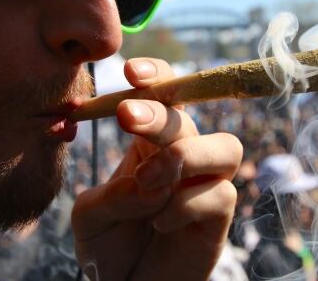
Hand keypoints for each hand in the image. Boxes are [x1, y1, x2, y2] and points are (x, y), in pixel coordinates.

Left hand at [71, 58, 242, 280]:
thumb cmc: (108, 245)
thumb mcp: (91, 216)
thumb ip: (113, 195)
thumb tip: (149, 183)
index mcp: (149, 142)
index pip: (166, 94)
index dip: (158, 76)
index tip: (132, 72)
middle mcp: (183, 157)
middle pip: (191, 117)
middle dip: (160, 113)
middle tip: (128, 118)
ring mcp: (205, 186)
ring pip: (226, 147)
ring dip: (185, 156)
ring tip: (150, 181)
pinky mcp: (218, 219)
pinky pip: (220, 195)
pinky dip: (186, 205)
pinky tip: (160, 223)